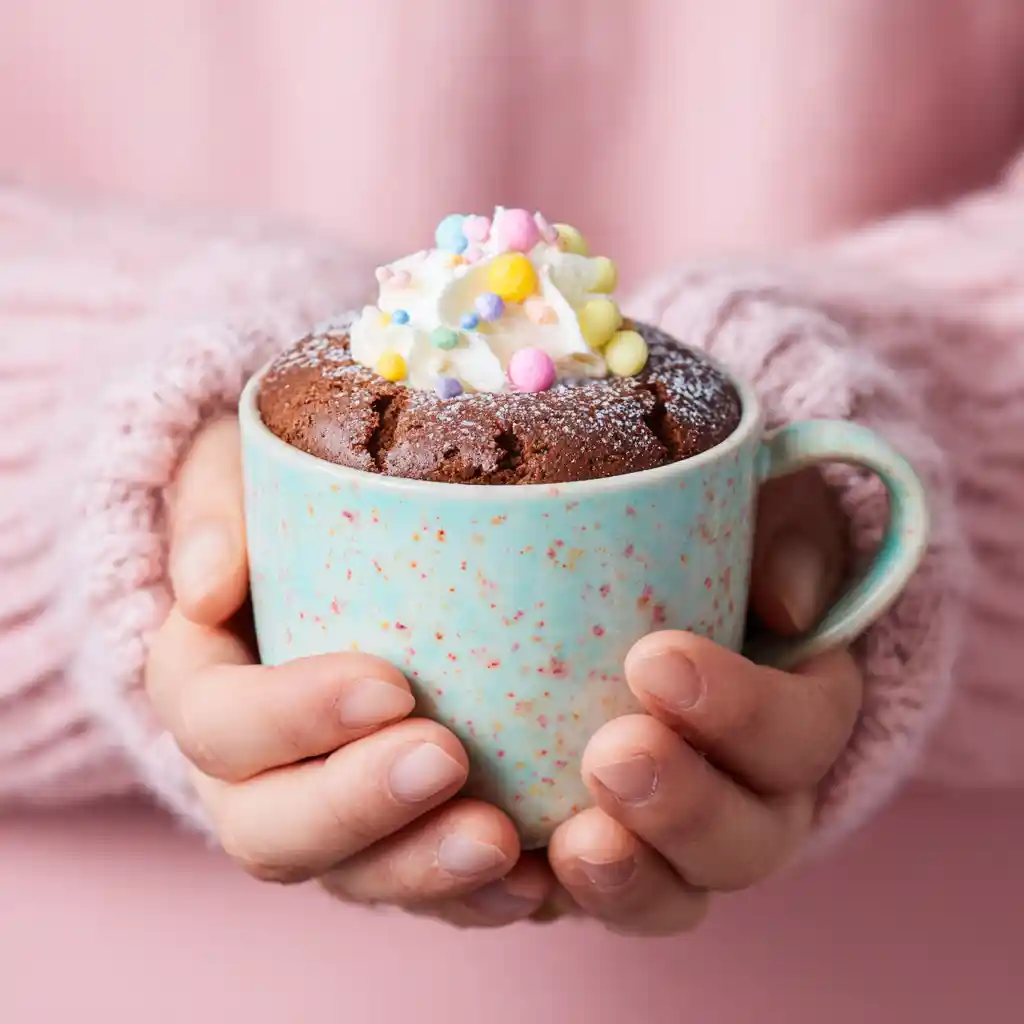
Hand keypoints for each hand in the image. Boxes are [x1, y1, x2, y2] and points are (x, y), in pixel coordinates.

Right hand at [146, 418, 555, 925]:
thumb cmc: (281, 508)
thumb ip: (212, 513)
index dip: (292, 717)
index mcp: (206, 690)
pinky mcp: (390, 839)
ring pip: (352, 876)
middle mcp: (251, 774)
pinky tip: (536, 879)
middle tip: (447, 759)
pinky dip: (475, 897)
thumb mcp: (232, 478)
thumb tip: (207, 585)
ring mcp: (322, 817)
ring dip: (423, 870)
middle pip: (272, 828)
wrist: (327, 552)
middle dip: (357, 806)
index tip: (387, 683)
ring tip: (501, 842)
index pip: (219, 723)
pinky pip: (422, 890)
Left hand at [546, 470, 862, 934]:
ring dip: (625, 879)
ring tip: (573, 842)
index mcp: (794, 718)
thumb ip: (790, 537)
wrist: (609, 597)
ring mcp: (666, 845)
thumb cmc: (703, 547)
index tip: (655, 658)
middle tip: (614, 755)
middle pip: (745, 843)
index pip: (800, 735)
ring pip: (668, 895)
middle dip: (684, 809)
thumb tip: (788, 608)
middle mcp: (745, 800)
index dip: (743, 713)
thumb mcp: (763, 514)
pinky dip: (533, 900)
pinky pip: (568, 906)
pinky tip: (501, 869)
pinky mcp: (587, 858)